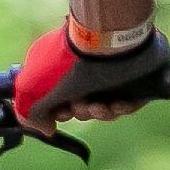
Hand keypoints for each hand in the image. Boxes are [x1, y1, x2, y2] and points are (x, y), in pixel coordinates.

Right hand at [11, 16, 169, 127]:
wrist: (107, 40)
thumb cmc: (69, 63)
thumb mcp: (37, 88)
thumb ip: (33, 112)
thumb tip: (46, 130)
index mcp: (64, 70)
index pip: (62, 100)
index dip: (61, 112)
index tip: (61, 114)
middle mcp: (86, 71)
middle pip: (84, 106)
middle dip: (81, 112)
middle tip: (81, 104)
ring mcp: (111, 73)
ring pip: (106, 107)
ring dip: (100, 112)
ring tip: (100, 105)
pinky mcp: (135, 78)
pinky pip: (128, 104)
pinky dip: (122, 108)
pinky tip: (118, 103)